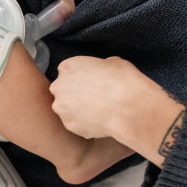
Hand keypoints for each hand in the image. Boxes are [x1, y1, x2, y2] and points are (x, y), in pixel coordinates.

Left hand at [50, 55, 185, 166]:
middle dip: (75, 94)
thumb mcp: (113, 62)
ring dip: (78, 109)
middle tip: (94, 98)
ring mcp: (61, 107)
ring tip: (99, 110)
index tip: (91, 82)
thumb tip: (101, 71)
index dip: (81, 77)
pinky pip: (75, 123)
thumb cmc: (123, 81)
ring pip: (66, 108)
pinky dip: (84, 123)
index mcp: (68, 66)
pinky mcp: (68, 124)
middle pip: (63, 90)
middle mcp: (58, 86)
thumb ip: (99, 67)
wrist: (128, 108)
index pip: (68, 71)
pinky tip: (99, 120)